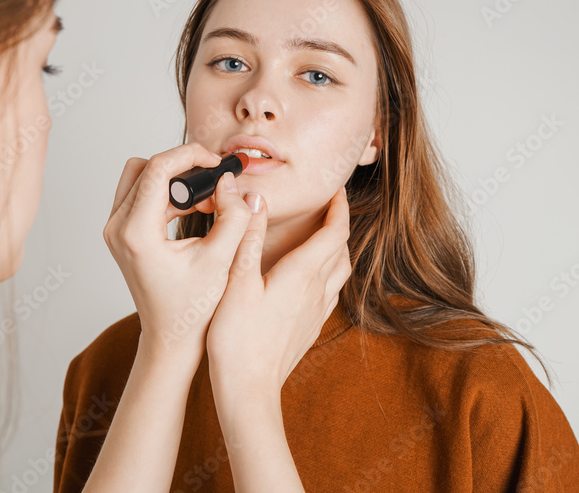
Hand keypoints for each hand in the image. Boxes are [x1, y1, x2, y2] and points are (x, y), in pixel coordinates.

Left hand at [103, 143, 253, 364]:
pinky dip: (168, 194)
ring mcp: (115, 231)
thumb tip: (232, 183)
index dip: (190, 155)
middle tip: (213, 182)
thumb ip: (232, 217)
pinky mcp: (122, 234)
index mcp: (136, 233)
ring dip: (174, 180)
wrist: (171, 337)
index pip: (158, 169)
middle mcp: (117, 228)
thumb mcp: (221, 260)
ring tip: (207, 201)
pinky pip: (141, 195)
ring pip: (140, 178)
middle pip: (145, 167)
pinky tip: (195, 210)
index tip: (216, 162)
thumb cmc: (192, 308)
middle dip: (182, 167)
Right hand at [205, 186, 352, 399]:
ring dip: (336, 249)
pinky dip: (327, 274)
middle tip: (328, 207)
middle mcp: (317, 291)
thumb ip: (249, 237)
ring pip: (339, 272)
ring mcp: (316, 312)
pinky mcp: (310, 328)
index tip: (336, 189)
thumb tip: (256, 200)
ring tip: (321, 236)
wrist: (248, 390)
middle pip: (341, 249)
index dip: (339, 207)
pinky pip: (330, 293)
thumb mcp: (237, 281)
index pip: (334, 232)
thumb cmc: (237, 339)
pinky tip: (310, 277)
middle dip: (339, 224)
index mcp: (302, 274)